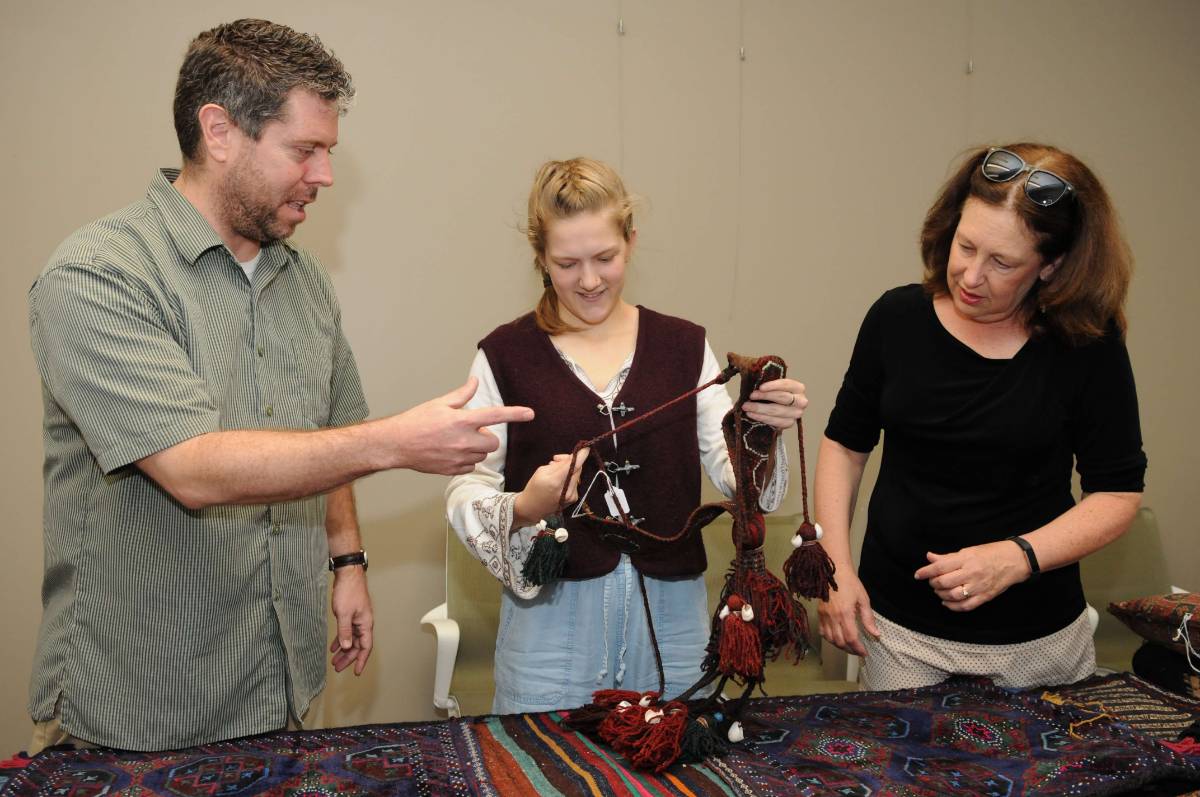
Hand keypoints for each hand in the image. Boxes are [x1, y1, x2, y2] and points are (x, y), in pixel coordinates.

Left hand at [329, 565, 372, 674]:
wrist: (348, 574)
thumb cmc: (348, 591)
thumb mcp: (344, 613)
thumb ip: (345, 631)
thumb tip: (346, 647)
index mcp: (365, 624)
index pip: (365, 647)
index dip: (361, 660)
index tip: (356, 672)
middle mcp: (363, 623)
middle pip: (358, 645)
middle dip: (348, 658)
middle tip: (338, 668)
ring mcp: (357, 619)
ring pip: (352, 639)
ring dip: (344, 650)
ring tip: (334, 661)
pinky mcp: (351, 615)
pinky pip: (347, 632)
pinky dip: (341, 639)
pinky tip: (334, 646)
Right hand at [383, 377, 534, 474]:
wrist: (397, 444)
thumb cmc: (416, 422)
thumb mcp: (439, 403)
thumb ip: (462, 395)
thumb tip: (475, 382)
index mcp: (462, 420)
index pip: (495, 415)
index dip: (515, 413)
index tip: (530, 413)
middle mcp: (463, 440)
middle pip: (493, 442)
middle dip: (487, 437)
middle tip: (471, 431)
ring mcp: (459, 457)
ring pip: (482, 456)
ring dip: (477, 449)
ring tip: (457, 442)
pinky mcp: (453, 470)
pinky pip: (471, 467)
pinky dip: (467, 461)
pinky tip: (451, 453)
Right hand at [513, 448, 588, 526]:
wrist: (532, 508)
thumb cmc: (534, 488)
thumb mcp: (541, 471)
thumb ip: (558, 464)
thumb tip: (571, 458)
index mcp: (555, 481)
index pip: (574, 465)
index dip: (581, 455)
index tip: (586, 447)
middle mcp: (566, 490)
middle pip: (577, 469)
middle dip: (570, 461)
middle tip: (557, 459)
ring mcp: (571, 496)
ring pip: (577, 475)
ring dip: (569, 470)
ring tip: (555, 473)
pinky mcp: (573, 499)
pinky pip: (575, 482)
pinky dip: (569, 478)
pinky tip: (559, 482)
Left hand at [744, 378, 807, 428]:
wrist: (777, 409)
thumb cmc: (773, 394)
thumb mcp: (772, 386)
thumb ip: (767, 382)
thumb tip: (752, 376)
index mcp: (798, 388)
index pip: (787, 384)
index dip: (773, 385)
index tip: (760, 387)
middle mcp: (801, 401)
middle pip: (783, 398)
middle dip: (764, 396)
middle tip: (750, 396)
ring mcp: (797, 414)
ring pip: (777, 411)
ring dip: (759, 409)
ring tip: (746, 406)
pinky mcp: (789, 423)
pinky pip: (775, 421)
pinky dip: (761, 418)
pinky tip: (751, 414)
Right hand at [817, 568, 879, 656]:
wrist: (833, 572)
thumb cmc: (850, 584)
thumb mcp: (863, 599)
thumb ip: (868, 619)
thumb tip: (876, 634)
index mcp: (845, 613)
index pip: (851, 638)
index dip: (858, 649)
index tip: (865, 652)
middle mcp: (833, 617)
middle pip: (840, 642)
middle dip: (850, 650)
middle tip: (858, 650)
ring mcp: (824, 616)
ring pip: (830, 639)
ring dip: (840, 646)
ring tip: (849, 646)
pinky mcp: (820, 614)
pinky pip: (822, 632)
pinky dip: (829, 639)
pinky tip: (837, 638)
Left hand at [914, 540, 1029, 611]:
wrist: (1016, 560)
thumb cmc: (992, 553)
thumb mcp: (969, 550)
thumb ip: (948, 557)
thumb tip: (930, 557)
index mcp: (966, 559)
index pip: (940, 567)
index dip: (926, 572)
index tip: (918, 574)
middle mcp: (972, 573)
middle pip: (944, 582)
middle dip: (933, 583)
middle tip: (931, 582)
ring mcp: (979, 586)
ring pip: (953, 595)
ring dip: (941, 595)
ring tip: (939, 591)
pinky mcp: (985, 597)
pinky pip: (965, 606)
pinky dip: (953, 606)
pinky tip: (946, 602)